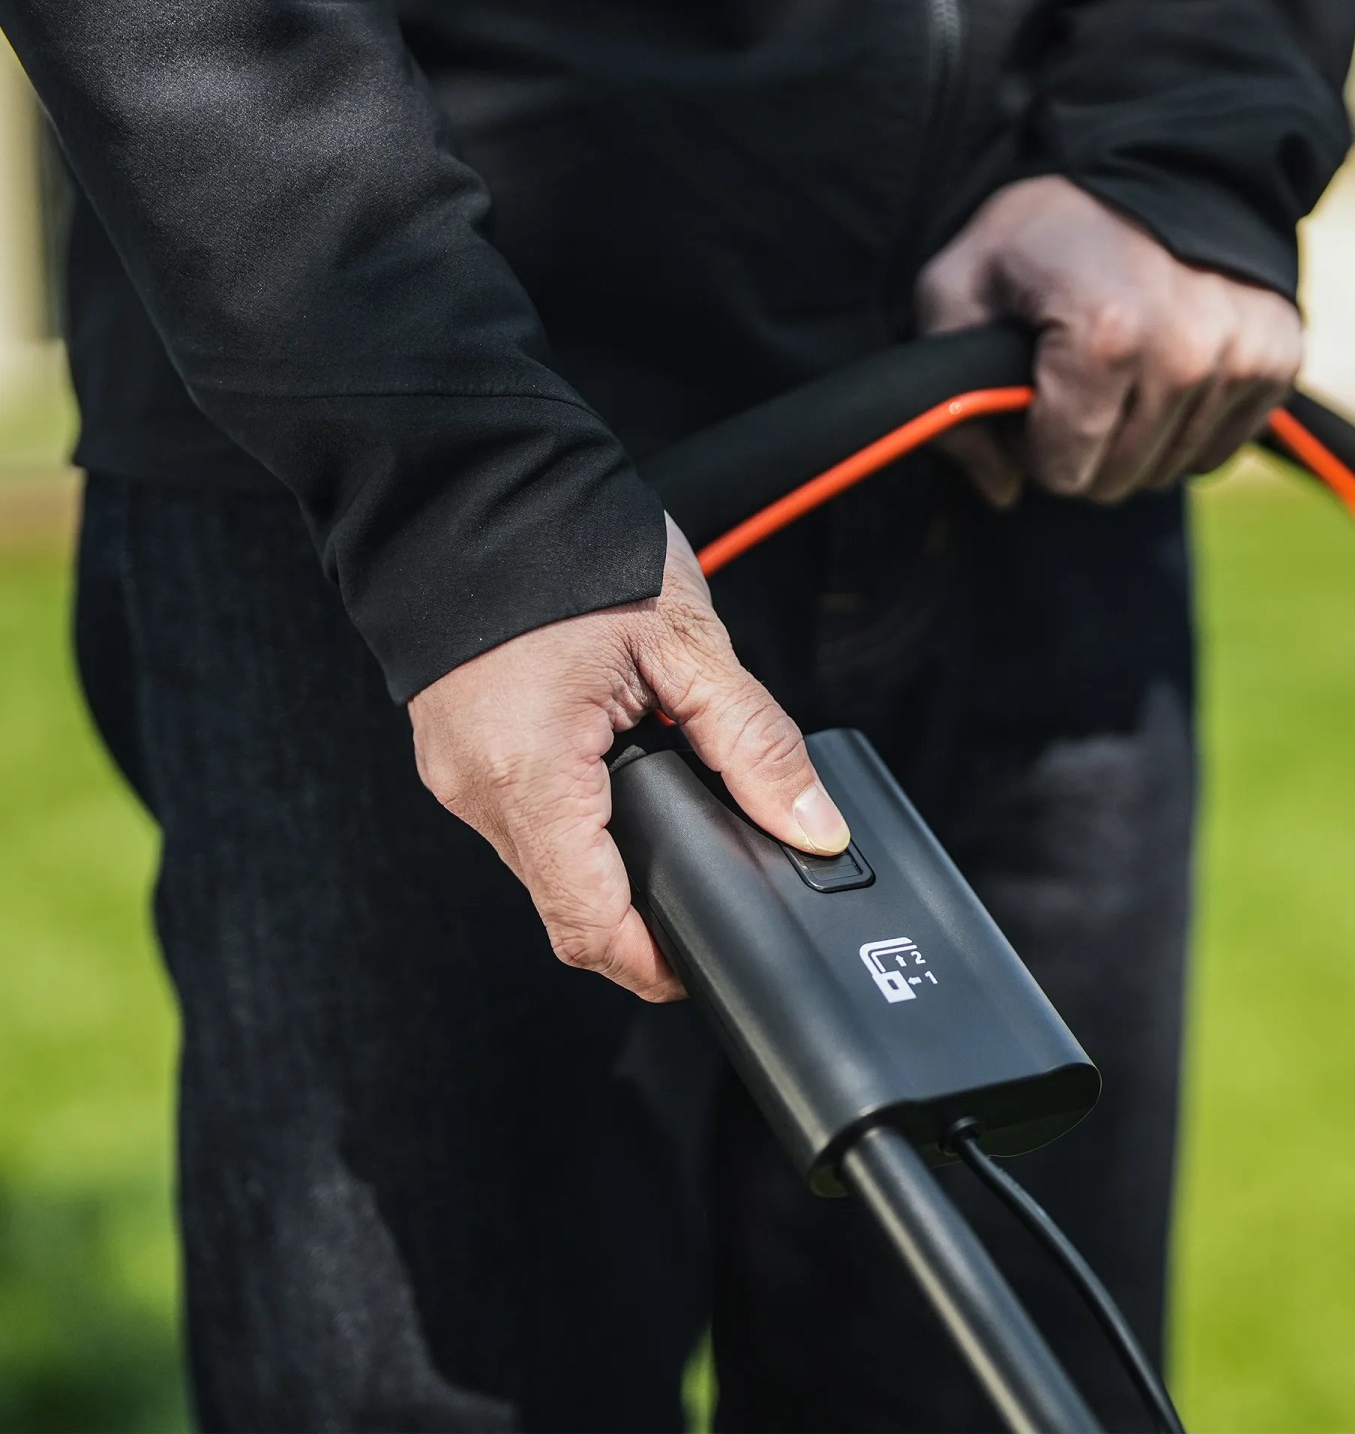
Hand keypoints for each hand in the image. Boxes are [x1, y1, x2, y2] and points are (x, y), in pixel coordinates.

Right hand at [408, 516, 849, 1001]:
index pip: (589, 924)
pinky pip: (525, 816)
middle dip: (643, 911)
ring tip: (674, 813)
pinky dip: (580, 817)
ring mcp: (458, 772)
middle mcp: (477, 788)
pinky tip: (621, 774)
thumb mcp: (684, 641)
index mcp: (528, 771)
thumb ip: (755, 741)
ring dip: (613, 860)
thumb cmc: (563, 542)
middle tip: (712, 881)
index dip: (655, 963)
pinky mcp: (458, 750)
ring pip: (547, 864)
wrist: (465, 479)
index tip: (707, 961)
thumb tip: (810, 824)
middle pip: (568, 903)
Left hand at [916, 175, 1302, 504]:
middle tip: (1068, 379)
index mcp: (1106, 336)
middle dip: (1080, 445)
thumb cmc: (1039, 232)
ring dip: (1132, 436)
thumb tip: (1001, 492)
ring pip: (1166, 469)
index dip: (1031, 444)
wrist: (1149, 157)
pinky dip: (1183, 424)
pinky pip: (1217, 449)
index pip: (1064, 472)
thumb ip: (952, 403)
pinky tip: (1162, 368)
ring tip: (1116, 365)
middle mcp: (1187, 351)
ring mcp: (1242, 354)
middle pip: (1115, 479)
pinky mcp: (1280, 356)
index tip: (1028, 392)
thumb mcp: (955, 291)